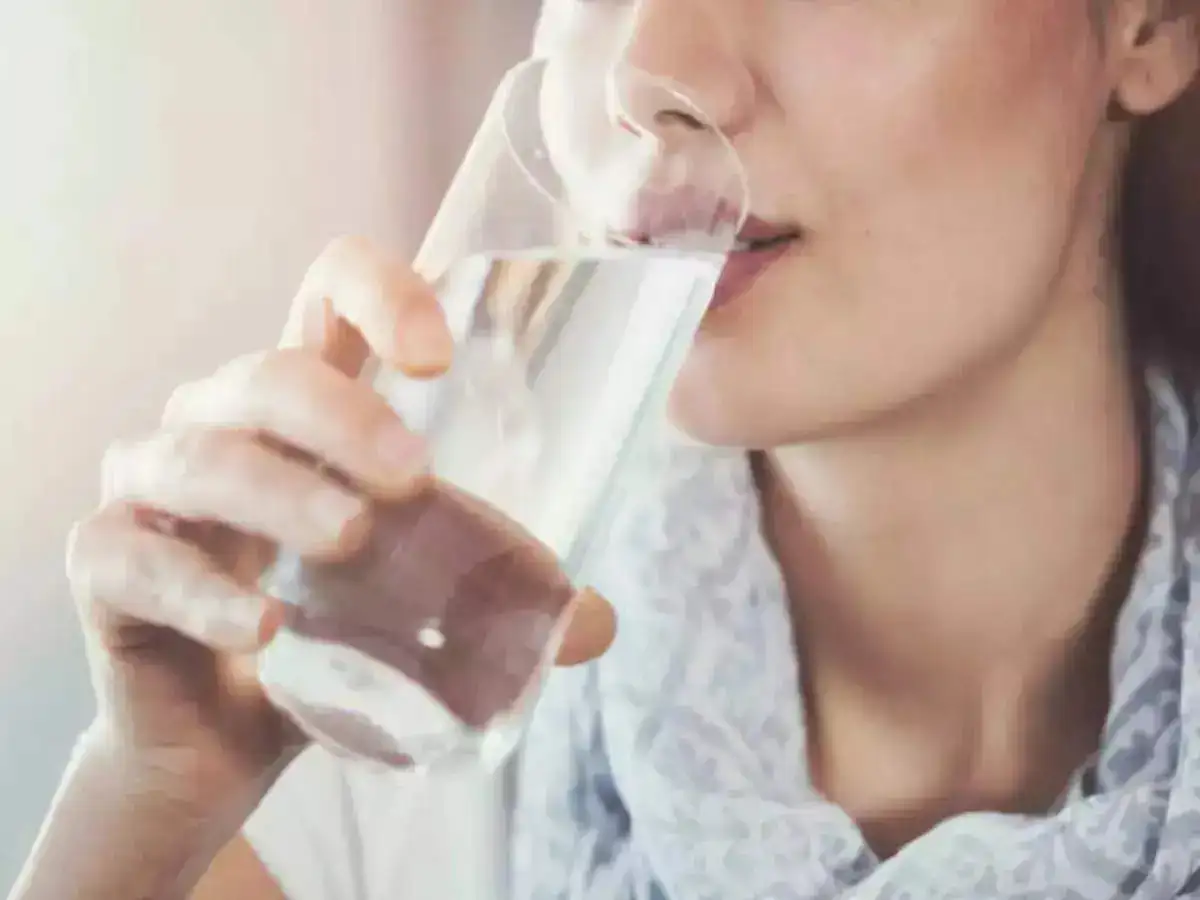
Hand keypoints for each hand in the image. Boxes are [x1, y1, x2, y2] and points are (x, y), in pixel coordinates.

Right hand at [65, 235, 615, 828]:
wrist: (226, 737)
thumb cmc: (327, 634)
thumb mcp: (416, 598)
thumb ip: (496, 597)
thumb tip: (595, 624)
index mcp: (305, 406)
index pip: (327, 294)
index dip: (380, 292)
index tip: (438, 354)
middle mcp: (220, 423)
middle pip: (268, 374)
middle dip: (342, 415)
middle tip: (412, 478)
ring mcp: (153, 488)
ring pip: (203, 457)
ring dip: (280, 494)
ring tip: (350, 542)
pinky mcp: (107, 565)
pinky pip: (135, 558)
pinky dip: (202, 591)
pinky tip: (264, 630)